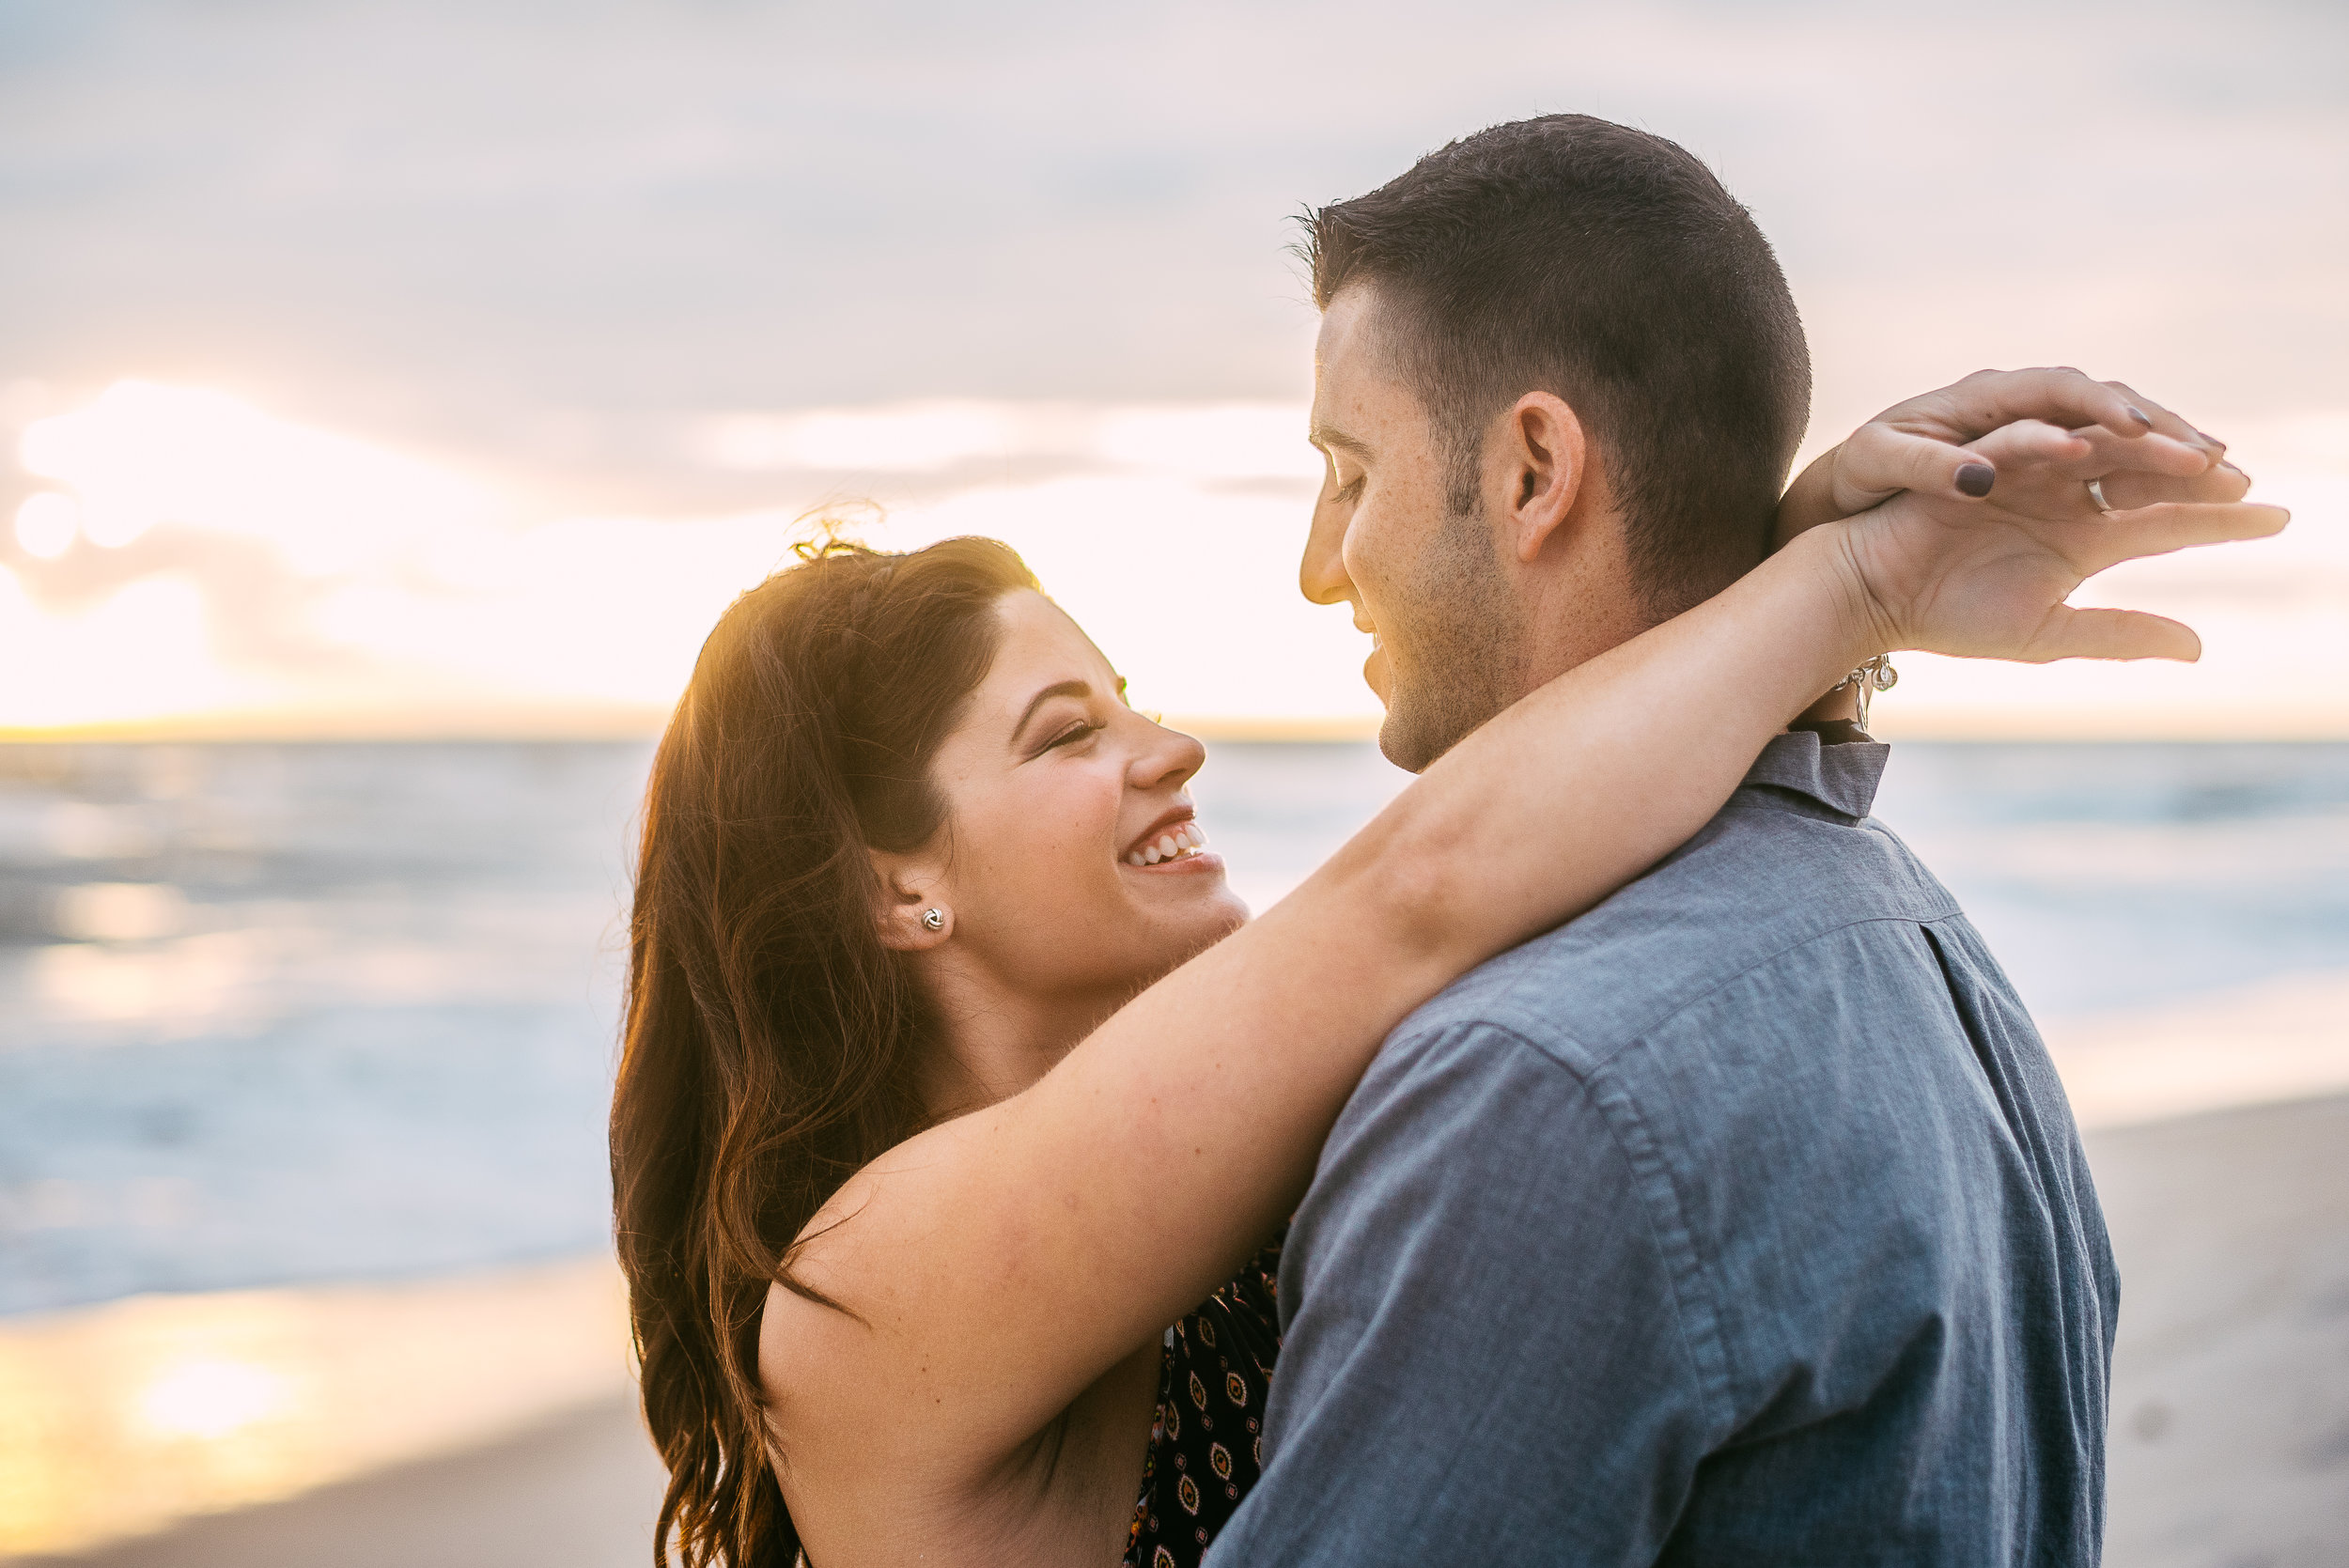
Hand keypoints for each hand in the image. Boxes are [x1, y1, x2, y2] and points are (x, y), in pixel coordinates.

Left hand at [1776, 368, 2246, 546]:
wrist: (1852, 488)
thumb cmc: (1863, 474)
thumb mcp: (1883, 466)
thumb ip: (1930, 469)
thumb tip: (1982, 478)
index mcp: (1982, 397)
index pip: (2056, 389)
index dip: (2101, 408)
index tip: (2139, 434)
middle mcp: (2018, 402)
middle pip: (2104, 401)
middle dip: (2158, 423)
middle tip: (2209, 455)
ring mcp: (2035, 427)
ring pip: (2115, 427)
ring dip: (2167, 443)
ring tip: (2218, 469)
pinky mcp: (2043, 458)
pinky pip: (2106, 456)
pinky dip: (2146, 468)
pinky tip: (2187, 487)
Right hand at [1827, 417, 2286, 664]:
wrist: (1869, 598)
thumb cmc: (1946, 616)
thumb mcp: (2046, 633)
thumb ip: (2119, 634)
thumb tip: (2199, 650)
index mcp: (2082, 539)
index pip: (2165, 522)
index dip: (2220, 520)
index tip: (2278, 517)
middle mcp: (2064, 499)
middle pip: (2144, 473)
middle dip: (2193, 470)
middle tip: (2239, 475)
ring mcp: (2025, 476)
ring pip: (2097, 447)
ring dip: (2141, 446)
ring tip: (2185, 453)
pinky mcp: (1975, 466)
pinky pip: (2018, 445)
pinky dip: (2047, 444)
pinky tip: (2083, 446)